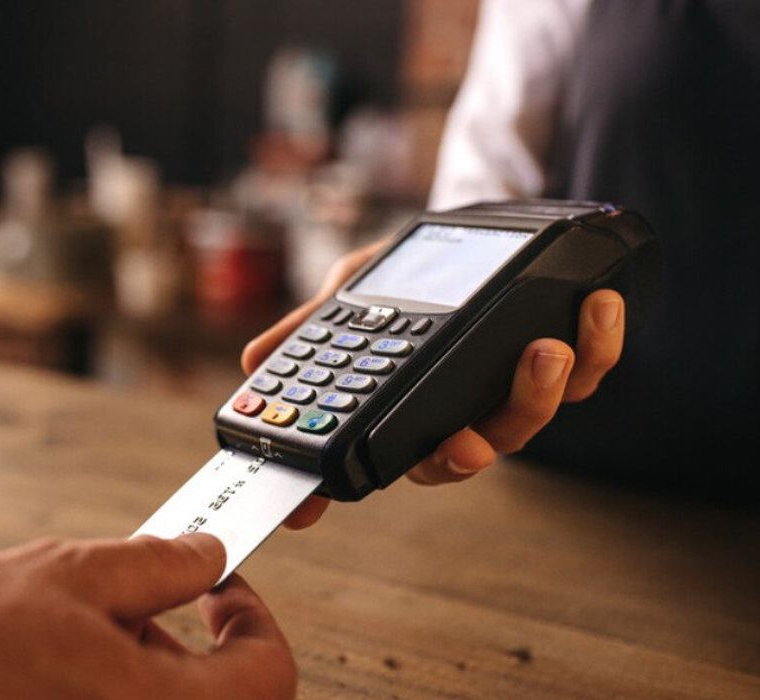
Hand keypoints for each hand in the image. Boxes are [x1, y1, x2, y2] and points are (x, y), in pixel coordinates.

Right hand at [0, 535, 295, 699]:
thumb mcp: (65, 574)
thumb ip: (156, 565)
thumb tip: (205, 556)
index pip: (268, 678)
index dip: (256, 623)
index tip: (222, 591)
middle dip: (193, 642)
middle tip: (144, 601)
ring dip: (148, 665)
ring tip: (79, 625)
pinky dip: (111, 687)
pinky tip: (56, 658)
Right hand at [242, 240, 625, 528]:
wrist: (460, 230)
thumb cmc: (399, 273)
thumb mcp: (347, 293)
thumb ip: (308, 328)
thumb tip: (251, 363)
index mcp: (414, 409)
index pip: (407, 457)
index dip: (399, 474)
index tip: (404, 473)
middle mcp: (466, 411)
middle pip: (479, 449)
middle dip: (484, 441)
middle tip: (480, 427)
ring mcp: (516, 389)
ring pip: (535, 416)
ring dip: (544, 389)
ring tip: (547, 346)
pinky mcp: (569, 359)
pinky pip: (591, 370)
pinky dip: (599, 344)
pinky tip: (598, 305)